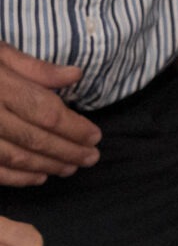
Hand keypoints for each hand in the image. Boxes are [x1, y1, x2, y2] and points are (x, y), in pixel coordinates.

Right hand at [0, 44, 99, 185]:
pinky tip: (37, 178)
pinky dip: (17, 177)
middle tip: (91, 158)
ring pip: (14, 156)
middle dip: (67, 151)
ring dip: (46, 166)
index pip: (45, 111)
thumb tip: (74, 75)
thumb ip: (33, 67)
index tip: (95, 136)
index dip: (74, 127)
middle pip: (34, 138)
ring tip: (70, 168)